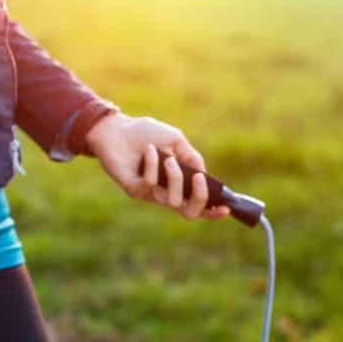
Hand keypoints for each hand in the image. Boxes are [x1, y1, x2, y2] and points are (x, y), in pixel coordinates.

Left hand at [85, 113, 229, 220]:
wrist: (116, 129)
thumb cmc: (145, 134)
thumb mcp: (175, 140)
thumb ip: (191, 157)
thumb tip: (203, 174)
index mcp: (179, 183)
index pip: (198, 205)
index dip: (213, 211)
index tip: (226, 207)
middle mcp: (165, 192)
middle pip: (189, 212)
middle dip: (199, 197)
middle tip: (196, 177)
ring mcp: (149, 193)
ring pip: (172, 200)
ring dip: (175, 178)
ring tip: (167, 158)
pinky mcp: (133, 189)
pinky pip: (150, 185)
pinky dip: (153, 166)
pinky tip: (148, 150)